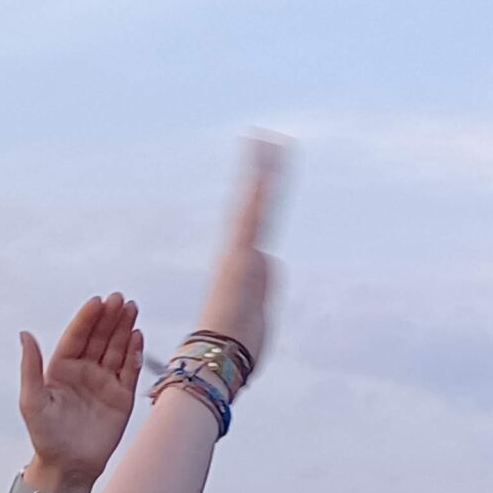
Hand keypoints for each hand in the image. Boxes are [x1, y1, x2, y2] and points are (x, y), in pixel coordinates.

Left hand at [18, 293, 143, 492]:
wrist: (68, 466)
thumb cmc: (45, 435)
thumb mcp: (32, 400)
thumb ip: (30, 366)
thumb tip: (24, 334)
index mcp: (61, 368)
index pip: (77, 337)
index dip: (87, 319)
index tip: (98, 302)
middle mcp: (84, 371)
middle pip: (100, 338)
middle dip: (110, 318)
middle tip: (121, 299)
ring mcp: (105, 383)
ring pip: (117, 349)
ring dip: (125, 329)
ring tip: (132, 310)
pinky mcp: (122, 397)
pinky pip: (130, 371)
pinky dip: (135, 354)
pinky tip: (138, 337)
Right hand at [191, 134, 286, 373]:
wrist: (219, 354)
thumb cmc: (236, 344)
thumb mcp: (259, 311)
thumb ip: (265, 282)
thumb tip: (271, 259)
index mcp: (242, 263)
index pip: (253, 221)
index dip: (257, 195)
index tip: (262, 170)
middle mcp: (241, 251)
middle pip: (254, 205)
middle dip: (260, 171)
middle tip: (266, 138)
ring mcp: (243, 251)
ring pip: (258, 206)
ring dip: (266, 173)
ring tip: (273, 141)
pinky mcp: (245, 255)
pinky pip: (257, 219)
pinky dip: (261, 196)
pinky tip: (268, 169)